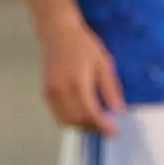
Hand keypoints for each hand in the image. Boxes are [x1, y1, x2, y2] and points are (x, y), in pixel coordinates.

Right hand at [36, 11, 126, 133]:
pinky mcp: (45, 92)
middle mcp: (61, 91)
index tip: (114, 132)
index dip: (103, 126)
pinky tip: (82, 114)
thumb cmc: (84, 45)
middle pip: (77, 121)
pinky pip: (57, 114)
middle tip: (107, 127)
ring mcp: (50, 93)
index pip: (90, 113)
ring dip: (81, 126)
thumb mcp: (104, 63)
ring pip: (65, 120)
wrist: (57, 32)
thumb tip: (118, 110)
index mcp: (78, 83)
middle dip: (93, 128)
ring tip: (96, 122)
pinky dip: (70, 119)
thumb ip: (110, 88)